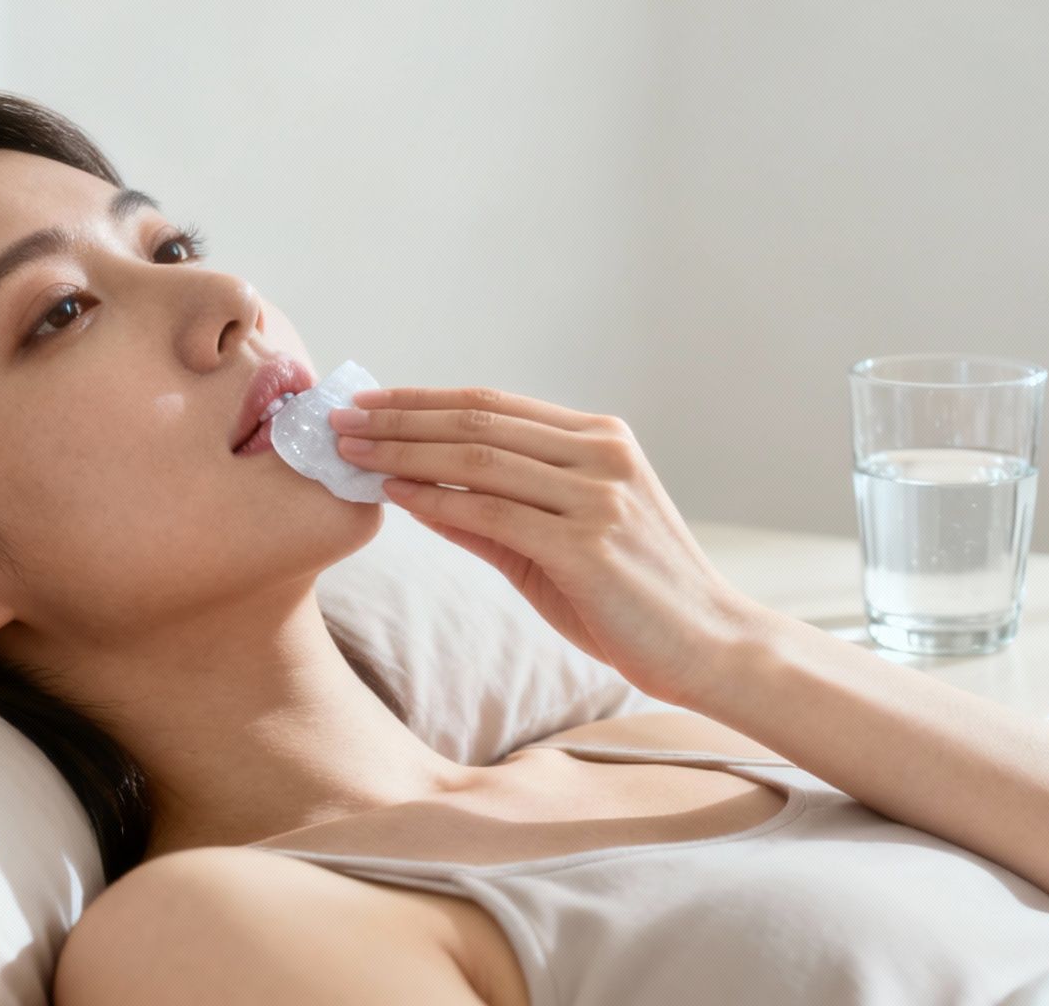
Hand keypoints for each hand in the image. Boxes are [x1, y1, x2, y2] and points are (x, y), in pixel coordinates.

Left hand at [332, 385, 770, 705]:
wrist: (709, 648)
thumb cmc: (630, 600)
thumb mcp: (559, 543)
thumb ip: (492, 514)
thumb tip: (413, 489)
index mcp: (599, 440)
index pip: (491, 406)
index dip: (421, 400)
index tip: (366, 404)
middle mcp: (600, 455)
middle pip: (476, 421)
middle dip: (398, 418)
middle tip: (339, 420)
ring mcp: (596, 496)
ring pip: (478, 458)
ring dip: (404, 452)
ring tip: (351, 453)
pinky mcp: (587, 544)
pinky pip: (493, 512)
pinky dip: (437, 500)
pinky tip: (395, 496)